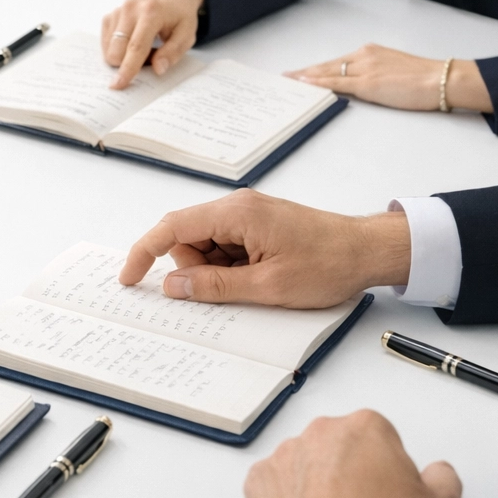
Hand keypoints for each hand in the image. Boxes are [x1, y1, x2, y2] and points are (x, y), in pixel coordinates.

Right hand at [101, 0, 204, 88]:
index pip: (136, 46)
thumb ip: (173, 53)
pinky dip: (118, 49)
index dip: (128, 68)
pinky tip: (132, 41)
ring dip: (124, 56)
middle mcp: (130, 9)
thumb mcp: (187, 35)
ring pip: (109, 49)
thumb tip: (158, 69)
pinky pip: (106, 44)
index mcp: (151, 12)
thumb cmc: (180, 16)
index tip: (118, 84)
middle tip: (150, 56)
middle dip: (128, 63)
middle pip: (116, 50)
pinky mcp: (109, 16)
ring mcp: (117, 11)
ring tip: (144, 46)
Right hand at [118, 190, 410, 307]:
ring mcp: (248, 215)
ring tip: (255, 284)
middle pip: (187, 238)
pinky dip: (230, 267)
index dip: (144, 252)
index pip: (173, 227)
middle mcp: (238, 207)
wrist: (368, 251)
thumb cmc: (327, 264)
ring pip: (206, 245)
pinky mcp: (258, 226)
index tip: (129, 277)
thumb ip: (215, 286)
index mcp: (236, 214)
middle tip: (230, 290)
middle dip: (195, 270)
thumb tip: (173, 286)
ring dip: (216, 271)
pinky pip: (225, 247)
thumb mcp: (267, 287)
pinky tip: (257, 279)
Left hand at [243, 410, 461, 497]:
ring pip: (303, 467)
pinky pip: (273, 489)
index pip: (380, 439)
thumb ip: (443, 479)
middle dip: (348, 474)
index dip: (388, 471)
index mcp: (365, 428)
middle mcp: (319, 433)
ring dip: (314, 488)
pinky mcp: (256, 485)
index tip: (389, 497)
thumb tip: (437, 474)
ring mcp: (283, 457)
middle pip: (339, 449)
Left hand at [287, 44, 493, 112]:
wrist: (441, 79)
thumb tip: (358, 86)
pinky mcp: (368, 83)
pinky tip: (305, 85)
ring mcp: (365, 68)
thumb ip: (374, 75)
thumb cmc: (423, 79)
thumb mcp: (394, 72)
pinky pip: (337, 82)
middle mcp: (364, 56)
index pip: (336, 62)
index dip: (316, 69)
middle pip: (326, 65)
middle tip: (284, 77)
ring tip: (287, 82)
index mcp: (370, 52)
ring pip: (327, 72)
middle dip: (304, 72)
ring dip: (305, 78)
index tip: (300, 73)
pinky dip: (319, 83)